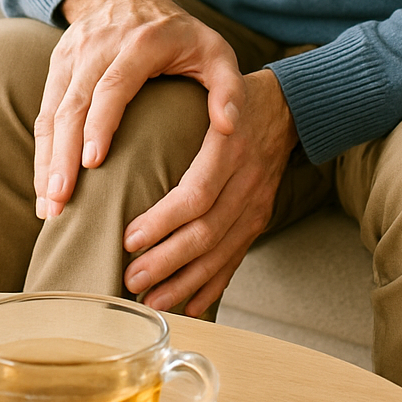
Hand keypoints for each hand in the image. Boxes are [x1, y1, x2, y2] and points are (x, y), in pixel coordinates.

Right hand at [33, 0, 244, 219]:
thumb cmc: (179, 35)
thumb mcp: (214, 51)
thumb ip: (228, 88)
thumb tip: (229, 127)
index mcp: (141, 42)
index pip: (113, 83)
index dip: (100, 122)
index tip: (93, 163)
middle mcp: (99, 45)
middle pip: (73, 102)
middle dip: (63, 154)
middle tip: (60, 201)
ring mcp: (73, 54)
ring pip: (52, 111)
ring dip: (47, 159)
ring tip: (49, 207)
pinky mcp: (57, 65)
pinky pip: (45, 111)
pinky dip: (43, 150)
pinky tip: (46, 187)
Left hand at [121, 67, 297, 317]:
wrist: (286, 109)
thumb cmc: (229, 100)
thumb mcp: (204, 96)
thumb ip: (171, 120)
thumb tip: (115, 146)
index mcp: (229, 147)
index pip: (195, 194)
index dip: (162, 221)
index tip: (129, 238)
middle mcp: (247, 178)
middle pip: (206, 231)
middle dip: (167, 260)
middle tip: (131, 279)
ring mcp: (256, 202)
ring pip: (221, 252)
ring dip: (185, 281)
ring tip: (152, 299)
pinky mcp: (260, 218)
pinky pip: (237, 257)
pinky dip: (213, 285)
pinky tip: (190, 305)